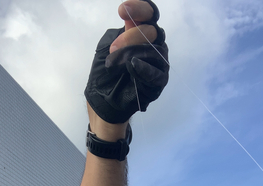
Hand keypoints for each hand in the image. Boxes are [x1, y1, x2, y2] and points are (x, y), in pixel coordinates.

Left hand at [84, 0, 168, 123]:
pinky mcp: (159, 81)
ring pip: (156, 50)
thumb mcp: (105, 48)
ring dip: (135, 53)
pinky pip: (158, 72)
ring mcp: (158, 63)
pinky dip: (145, 68)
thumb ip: (118, 34)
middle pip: (152, 30)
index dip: (140, 8)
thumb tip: (131, 24)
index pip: (148, 13)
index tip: (122, 10)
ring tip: (116, 61)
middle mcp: (152, 44)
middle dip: (133, 35)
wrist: (103, 99)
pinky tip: (133, 66)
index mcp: (140, 32)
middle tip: (114, 47)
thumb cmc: (104, 72)